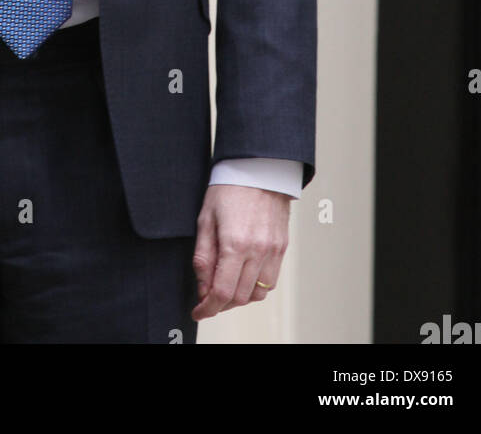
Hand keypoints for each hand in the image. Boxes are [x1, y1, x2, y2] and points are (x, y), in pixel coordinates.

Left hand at [191, 183, 288, 320]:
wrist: (259, 169)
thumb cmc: (229, 189)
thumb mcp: (205, 219)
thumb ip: (203, 257)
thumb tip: (203, 288)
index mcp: (235, 243)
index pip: (222, 292)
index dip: (208, 308)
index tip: (198, 311)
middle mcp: (257, 251)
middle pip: (240, 297)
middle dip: (221, 304)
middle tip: (207, 298)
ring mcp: (273, 251)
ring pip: (257, 294)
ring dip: (239, 297)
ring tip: (225, 287)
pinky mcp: (282, 248)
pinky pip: (270, 281)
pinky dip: (255, 287)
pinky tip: (242, 277)